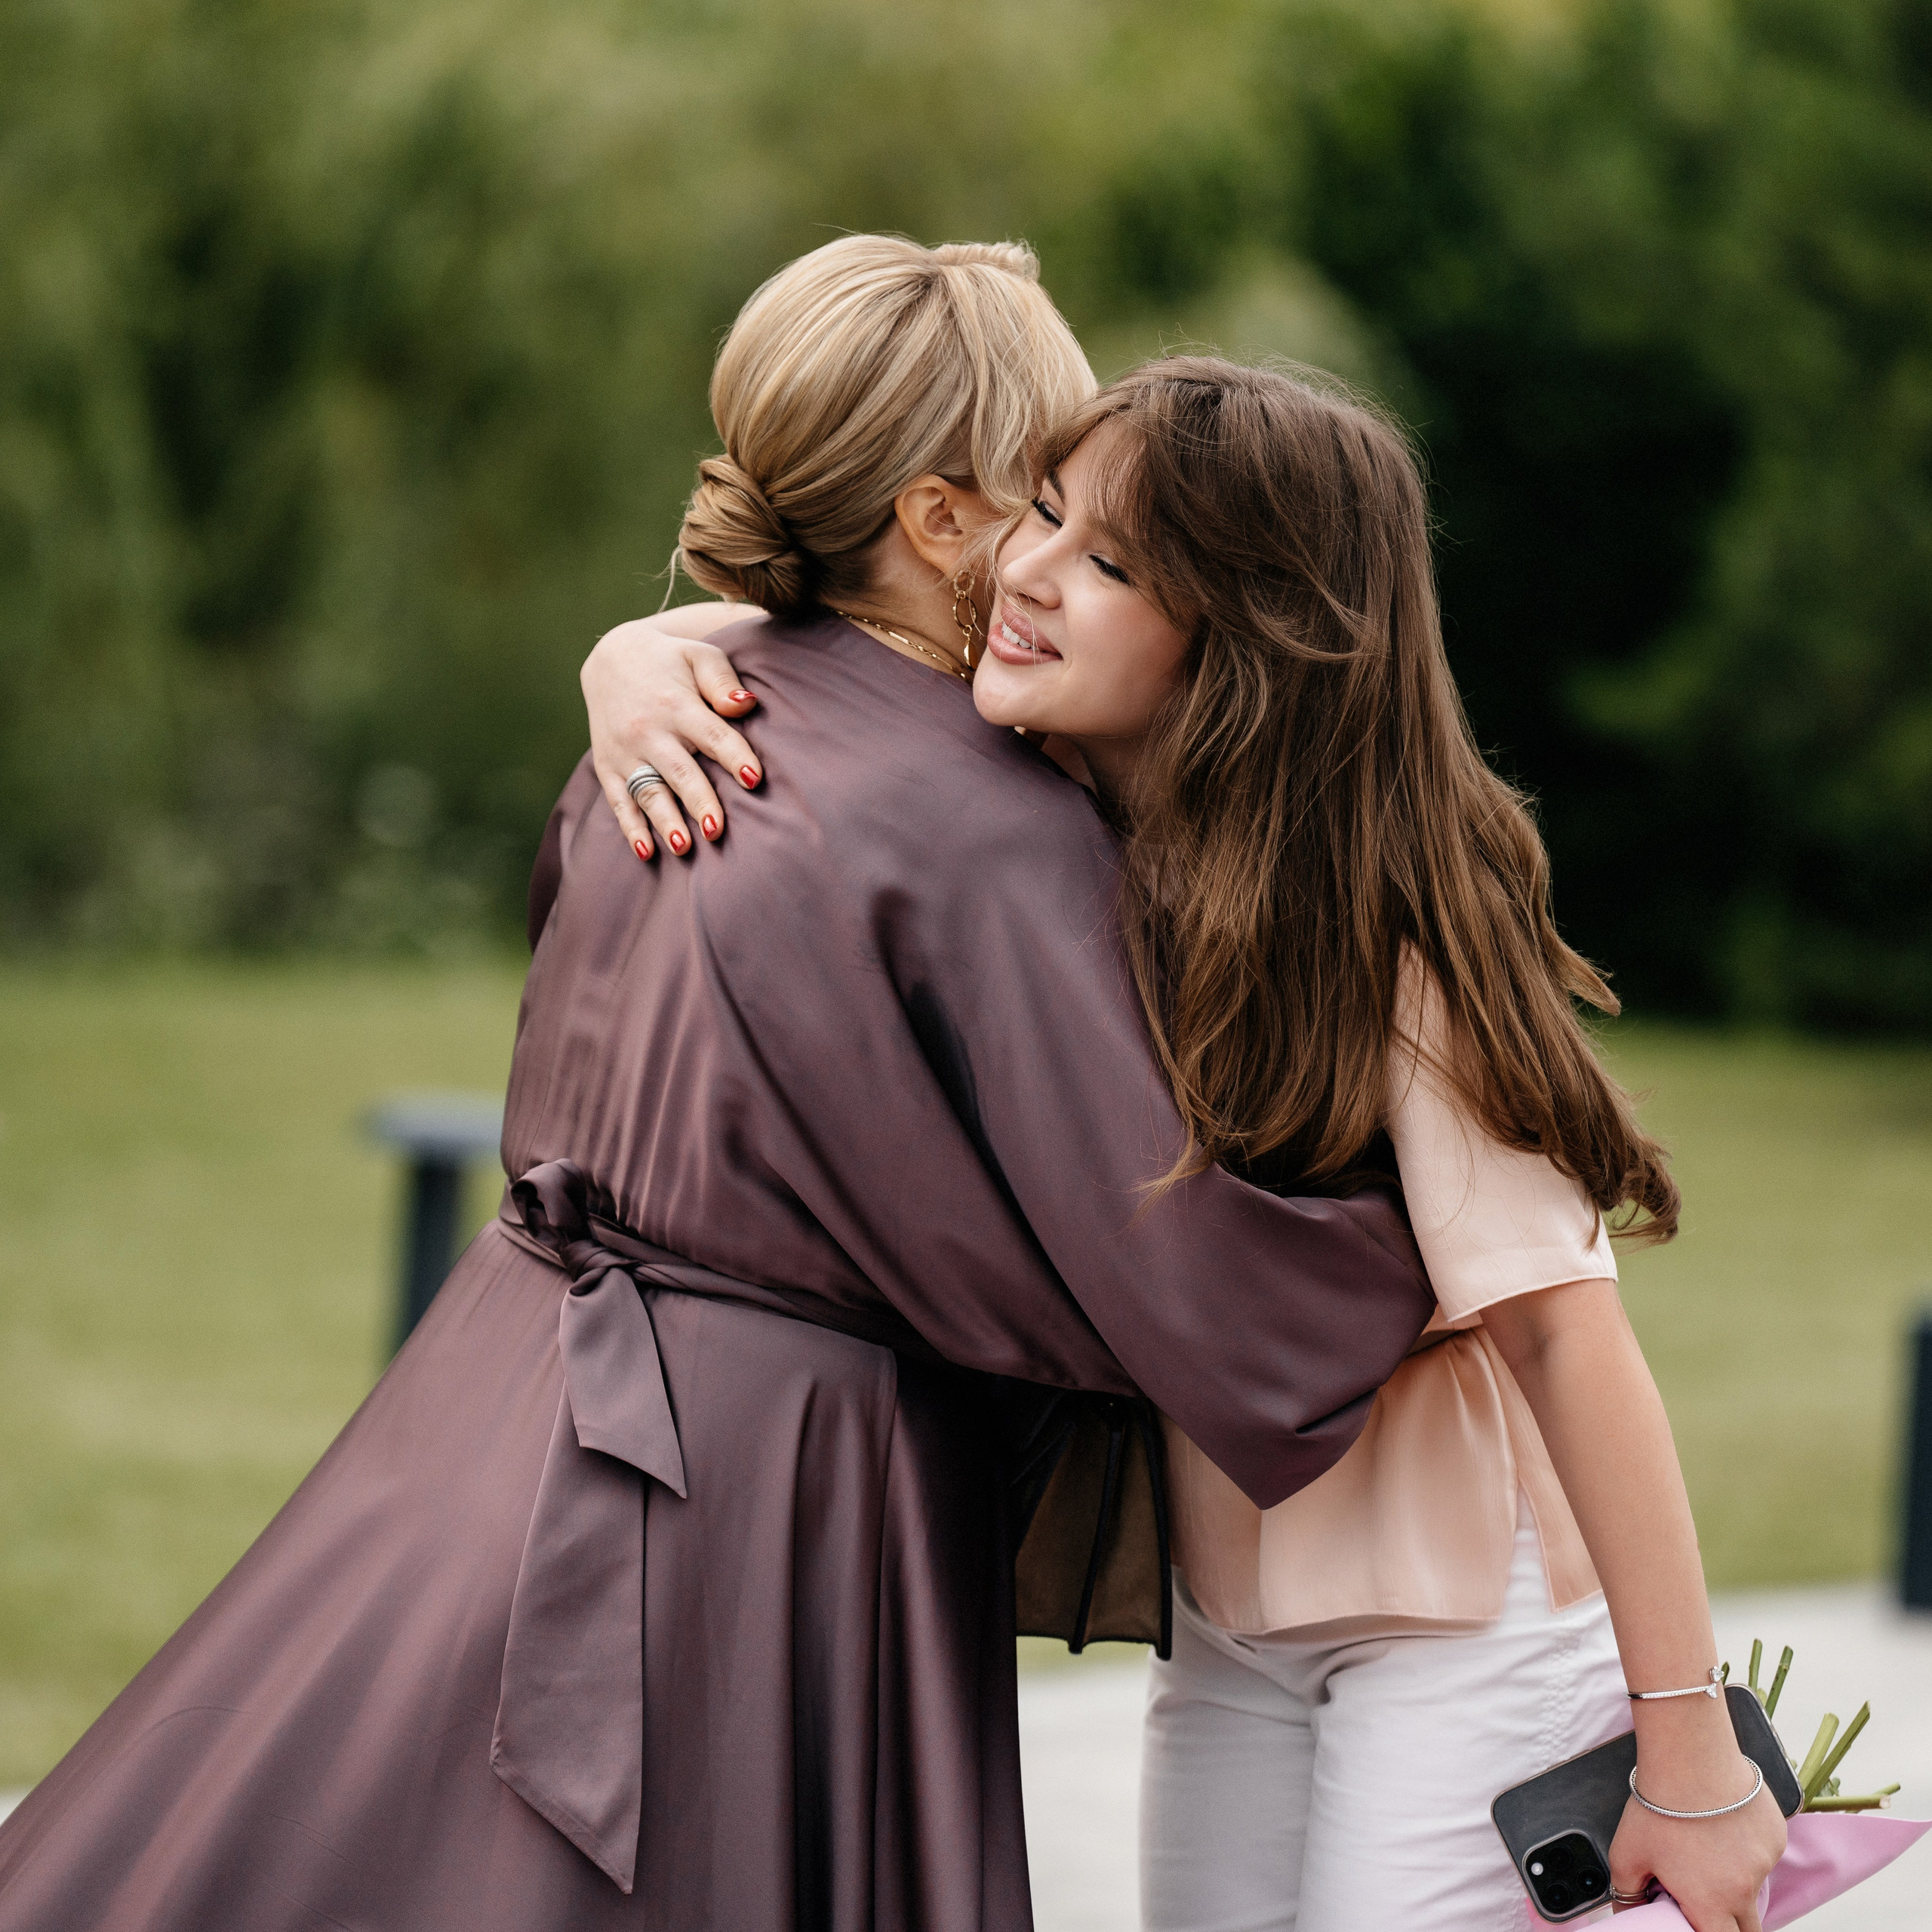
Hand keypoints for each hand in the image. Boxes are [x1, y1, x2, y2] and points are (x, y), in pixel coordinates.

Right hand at [582, 616, 762, 859]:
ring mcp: (625, 752)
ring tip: (683, 847)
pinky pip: (619, 802)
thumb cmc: (670, 661)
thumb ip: (722, 681)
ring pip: (648, 792)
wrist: (611, 658)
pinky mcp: (608, 767)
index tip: (754, 779)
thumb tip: (745, 705)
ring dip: (665, 821)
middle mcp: (648, 730)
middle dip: (698, 801)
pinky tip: (646, 853)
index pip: (711, 734)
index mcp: (676, 703)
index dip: (734, 756)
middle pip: (679, 771)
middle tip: (718, 830)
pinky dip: (630, 828)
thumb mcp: (698, 656)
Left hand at [1608, 1756, 1785, 1929]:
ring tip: (1708, 1846)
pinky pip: (1764, 1852)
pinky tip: (1725, 1822)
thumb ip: (1627, 1891)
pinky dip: (1748, 1845)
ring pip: (1755, 1884)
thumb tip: (1627, 1909)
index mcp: (1710, 1904)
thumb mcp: (1627, 1853)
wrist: (1691, 1759)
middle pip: (1748, 1927)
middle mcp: (1744, 1890)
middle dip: (1732, 1923)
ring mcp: (1765, 1863)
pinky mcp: (1775, 1836)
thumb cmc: (1659, 1807)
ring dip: (1737, 1877)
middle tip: (1711, 1902)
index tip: (1701, 1924)